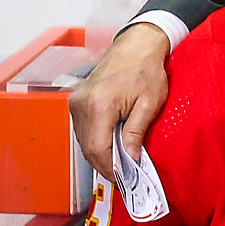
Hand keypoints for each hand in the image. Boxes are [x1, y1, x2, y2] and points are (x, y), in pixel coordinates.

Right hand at [69, 23, 169, 177]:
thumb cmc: (146, 70)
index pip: (97, 149)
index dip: (110, 168)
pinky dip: (96, 140)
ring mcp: (76, 102)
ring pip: (84, 140)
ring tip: (121, 164)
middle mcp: (81, 105)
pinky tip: (112, 146)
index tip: (124, 179)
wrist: (136, 46)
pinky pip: (83, 129)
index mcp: (98, 105)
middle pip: (88, 147)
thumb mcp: (149, 103)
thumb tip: (131, 159)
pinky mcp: (77, 101)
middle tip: (125, 176)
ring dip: (100, 154)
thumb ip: (136, 132)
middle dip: (106, 164)